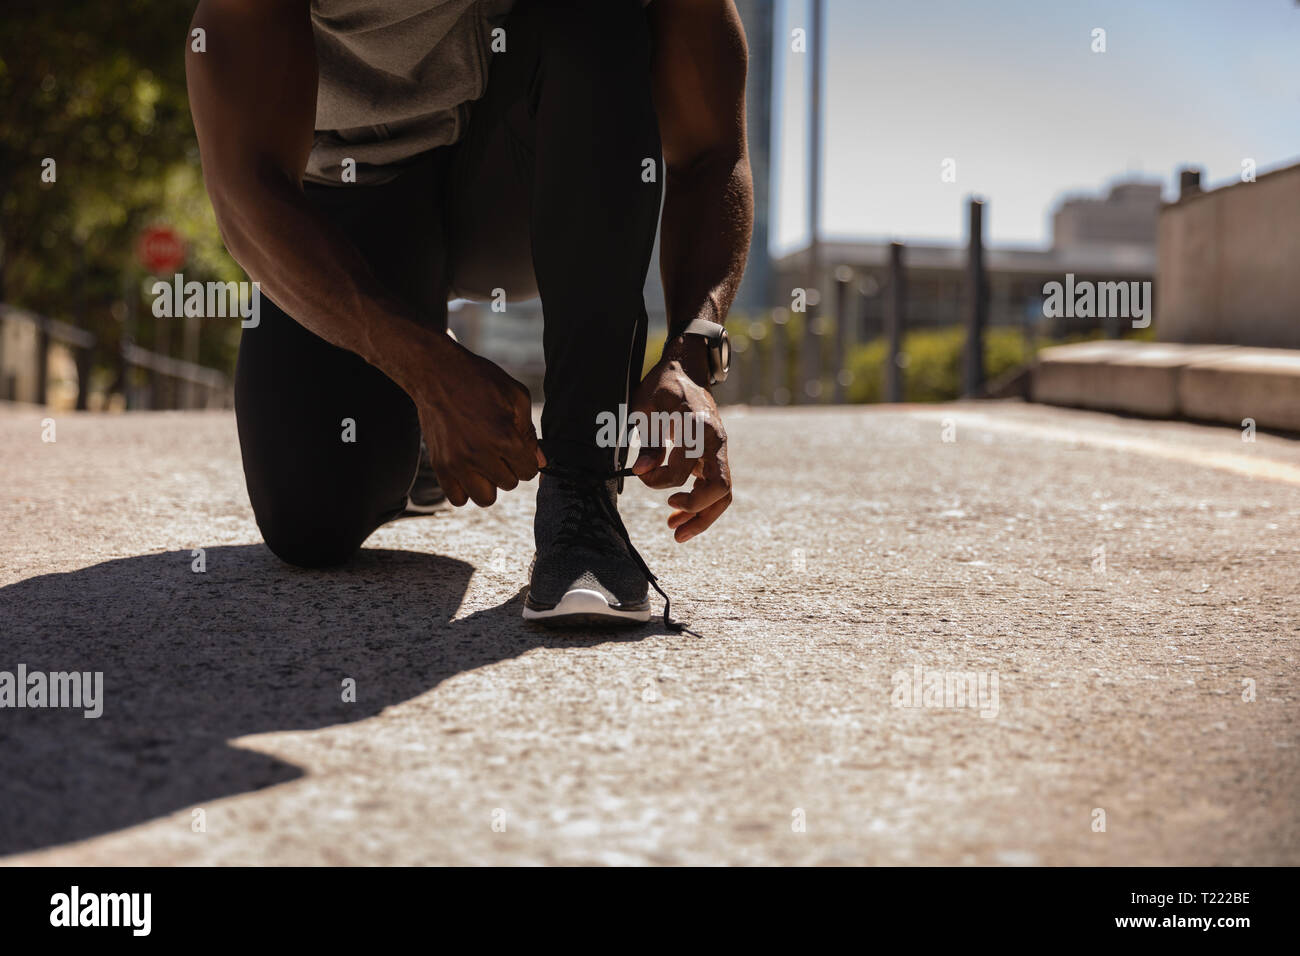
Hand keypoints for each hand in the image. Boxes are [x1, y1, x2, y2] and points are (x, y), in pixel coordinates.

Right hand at [407, 336, 541, 506]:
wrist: (435, 372)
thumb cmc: (479, 380)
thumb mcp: (516, 397)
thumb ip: (530, 433)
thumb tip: (540, 462)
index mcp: (504, 437)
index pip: (528, 471)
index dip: (526, 459)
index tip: (517, 447)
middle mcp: (480, 454)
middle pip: (509, 484)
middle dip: (508, 468)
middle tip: (498, 449)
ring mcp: (457, 463)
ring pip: (485, 498)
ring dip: (489, 484)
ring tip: (483, 462)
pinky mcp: (439, 466)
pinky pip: (458, 499)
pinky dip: (465, 489)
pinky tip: (467, 470)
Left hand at [630, 344, 731, 541]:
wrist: (686, 370)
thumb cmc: (663, 385)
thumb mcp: (648, 406)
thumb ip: (649, 439)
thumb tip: (642, 471)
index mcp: (697, 426)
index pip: (681, 470)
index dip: (657, 480)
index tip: (639, 474)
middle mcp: (715, 440)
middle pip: (719, 488)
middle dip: (696, 512)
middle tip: (670, 524)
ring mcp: (719, 450)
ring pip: (723, 493)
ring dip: (702, 517)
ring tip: (677, 533)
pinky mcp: (715, 456)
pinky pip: (717, 487)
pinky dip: (702, 506)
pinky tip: (680, 515)